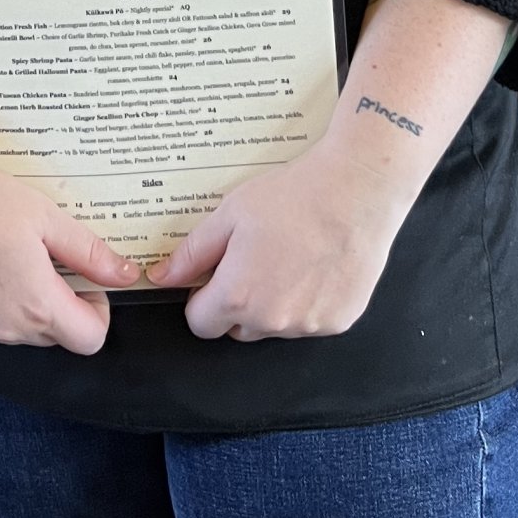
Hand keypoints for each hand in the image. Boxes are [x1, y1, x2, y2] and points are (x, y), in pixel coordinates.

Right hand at [0, 150, 141, 352]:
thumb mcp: (48, 219)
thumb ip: (90, 254)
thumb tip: (126, 275)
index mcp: (37, 306)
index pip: (89, 340)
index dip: (97, 310)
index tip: (85, 279)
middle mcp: (6, 329)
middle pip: (55, 335)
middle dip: (62, 303)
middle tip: (49, 258)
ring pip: (20, 331)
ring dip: (28, 304)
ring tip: (14, 255)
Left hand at [143, 138, 413, 340]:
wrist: (356, 189)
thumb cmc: (293, 197)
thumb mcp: (230, 214)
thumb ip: (192, 253)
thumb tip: (161, 277)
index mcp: (237, 296)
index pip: (200, 323)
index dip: (202, 298)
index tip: (215, 274)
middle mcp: (271, 321)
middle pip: (237, 328)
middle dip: (238, 302)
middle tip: (255, 258)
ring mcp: (307, 326)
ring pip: (274, 326)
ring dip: (273, 304)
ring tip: (290, 256)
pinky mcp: (338, 322)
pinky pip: (309, 321)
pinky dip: (307, 302)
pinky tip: (316, 264)